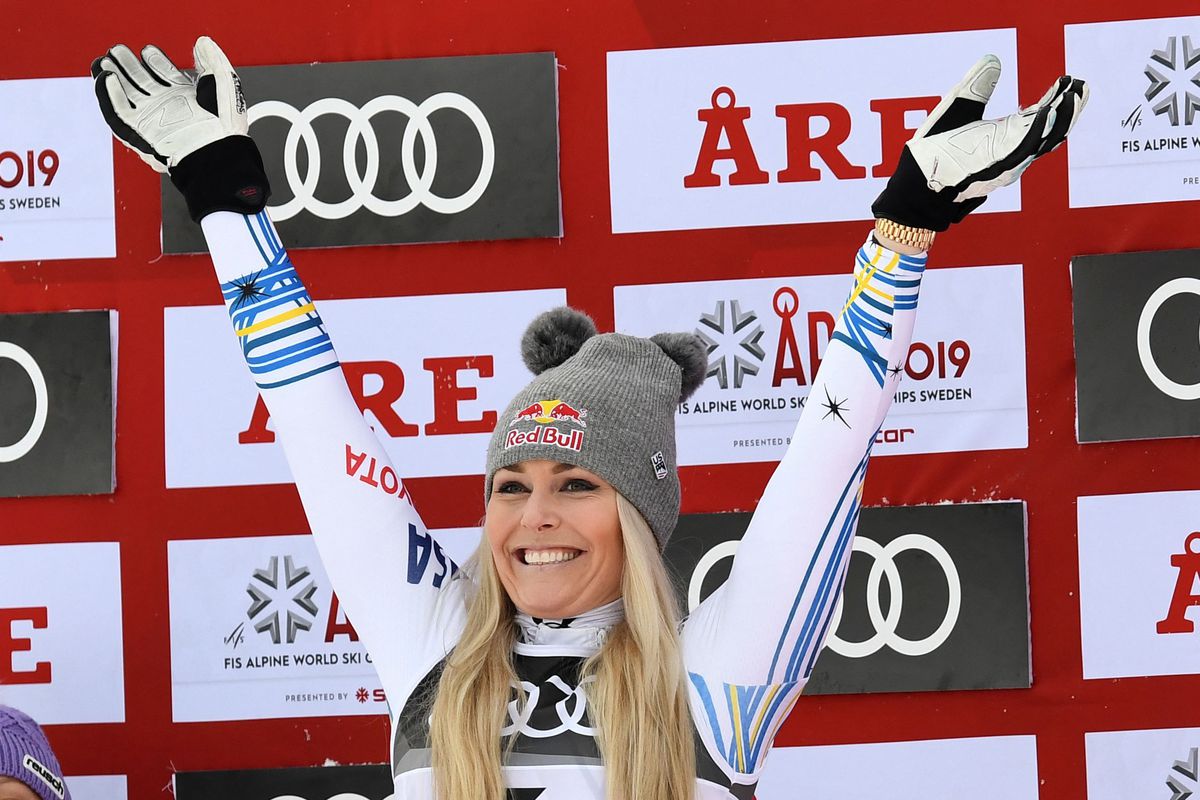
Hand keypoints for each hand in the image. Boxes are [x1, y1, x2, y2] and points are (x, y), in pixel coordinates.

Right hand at [90, 37, 268, 220]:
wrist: (215, 153)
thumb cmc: (225, 124)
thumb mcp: (224, 83)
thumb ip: (212, 60)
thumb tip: (203, 43)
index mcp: (186, 96)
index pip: (164, 73)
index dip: (154, 59)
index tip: (148, 49)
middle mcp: (167, 107)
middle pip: (141, 81)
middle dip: (127, 64)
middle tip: (117, 50)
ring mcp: (152, 119)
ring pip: (126, 94)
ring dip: (112, 76)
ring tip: (104, 61)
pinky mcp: (139, 132)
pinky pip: (119, 113)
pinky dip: (110, 96)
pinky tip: (107, 79)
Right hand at [872, 55, 1087, 231]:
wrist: (918, 198)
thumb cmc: (930, 158)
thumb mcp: (948, 117)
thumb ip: (973, 89)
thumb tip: (994, 61)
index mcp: (1003, 145)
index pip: (1043, 119)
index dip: (1058, 101)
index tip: (1069, 82)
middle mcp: (1013, 161)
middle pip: (1051, 133)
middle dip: (1067, 110)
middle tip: (1078, 88)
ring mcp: (1009, 170)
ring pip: (1043, 144)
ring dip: (1058, 122)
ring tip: (1068, 102)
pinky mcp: (1002, 173)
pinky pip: (1031, 152)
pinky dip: (1042, 134)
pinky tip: (1041, 125)